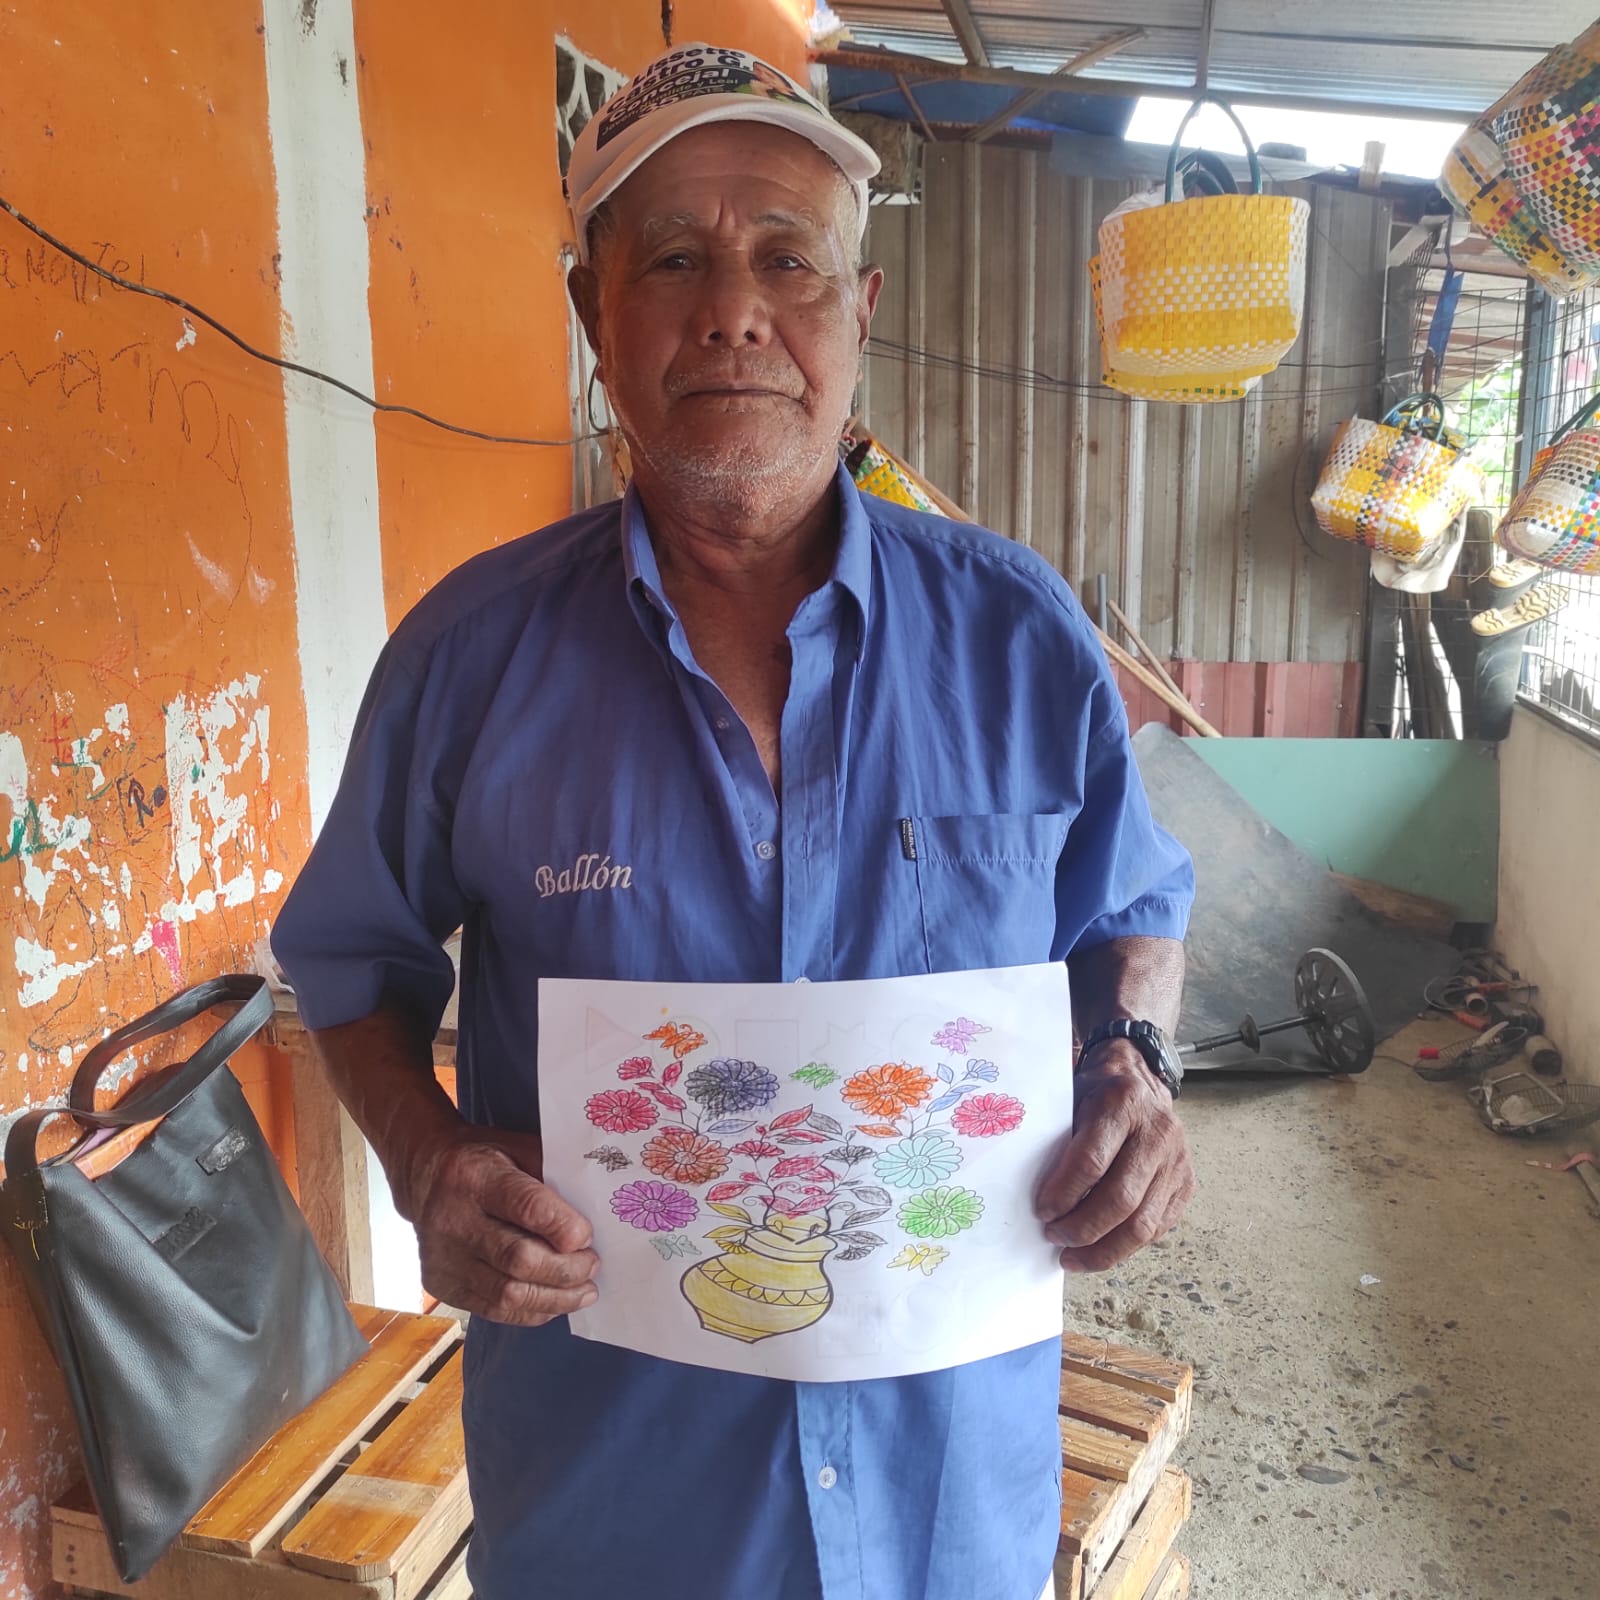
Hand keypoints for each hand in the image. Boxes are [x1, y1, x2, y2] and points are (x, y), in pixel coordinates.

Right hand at [405, 1128, 599, 1325]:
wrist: (424, 1174)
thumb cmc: (485, 1161)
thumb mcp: (517, 1148)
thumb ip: (552, 1173)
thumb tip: (597, 1208)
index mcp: (475, 1177)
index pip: (526, 1207)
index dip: (564, 1227)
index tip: (589, 1236)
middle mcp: (453, 1220)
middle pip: (519, 1259)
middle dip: (566, 1269)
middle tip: (593, 1266)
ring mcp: (443, 1257)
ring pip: (507, 1294)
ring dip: (555, 1298)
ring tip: (584, 1292)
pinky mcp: (440, 1284)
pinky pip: (493, 1310)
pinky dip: (531, 1311)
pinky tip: (554, 1302)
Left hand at [1035, 1041, 1194, 1272]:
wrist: (1141, 1081)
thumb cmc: (1094, 1093)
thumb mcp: (1071, 1097)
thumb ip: (1056, 1137)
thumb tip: (1026, 1191)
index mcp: (1122, 1104)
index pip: (1092, 1161)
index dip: (1064, 1193)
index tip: (1042, 1211)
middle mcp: (1157, 1132)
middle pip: (1120, 1199)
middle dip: (1082, 1229)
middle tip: (1054, 1237)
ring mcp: (1178, 1161)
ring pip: (1143, 1224)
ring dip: (1103, 1250)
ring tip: (1072, 1256)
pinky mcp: (1186, 1184)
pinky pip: (1158, 1228)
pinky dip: (1126, 1246)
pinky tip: (1099, 1249)